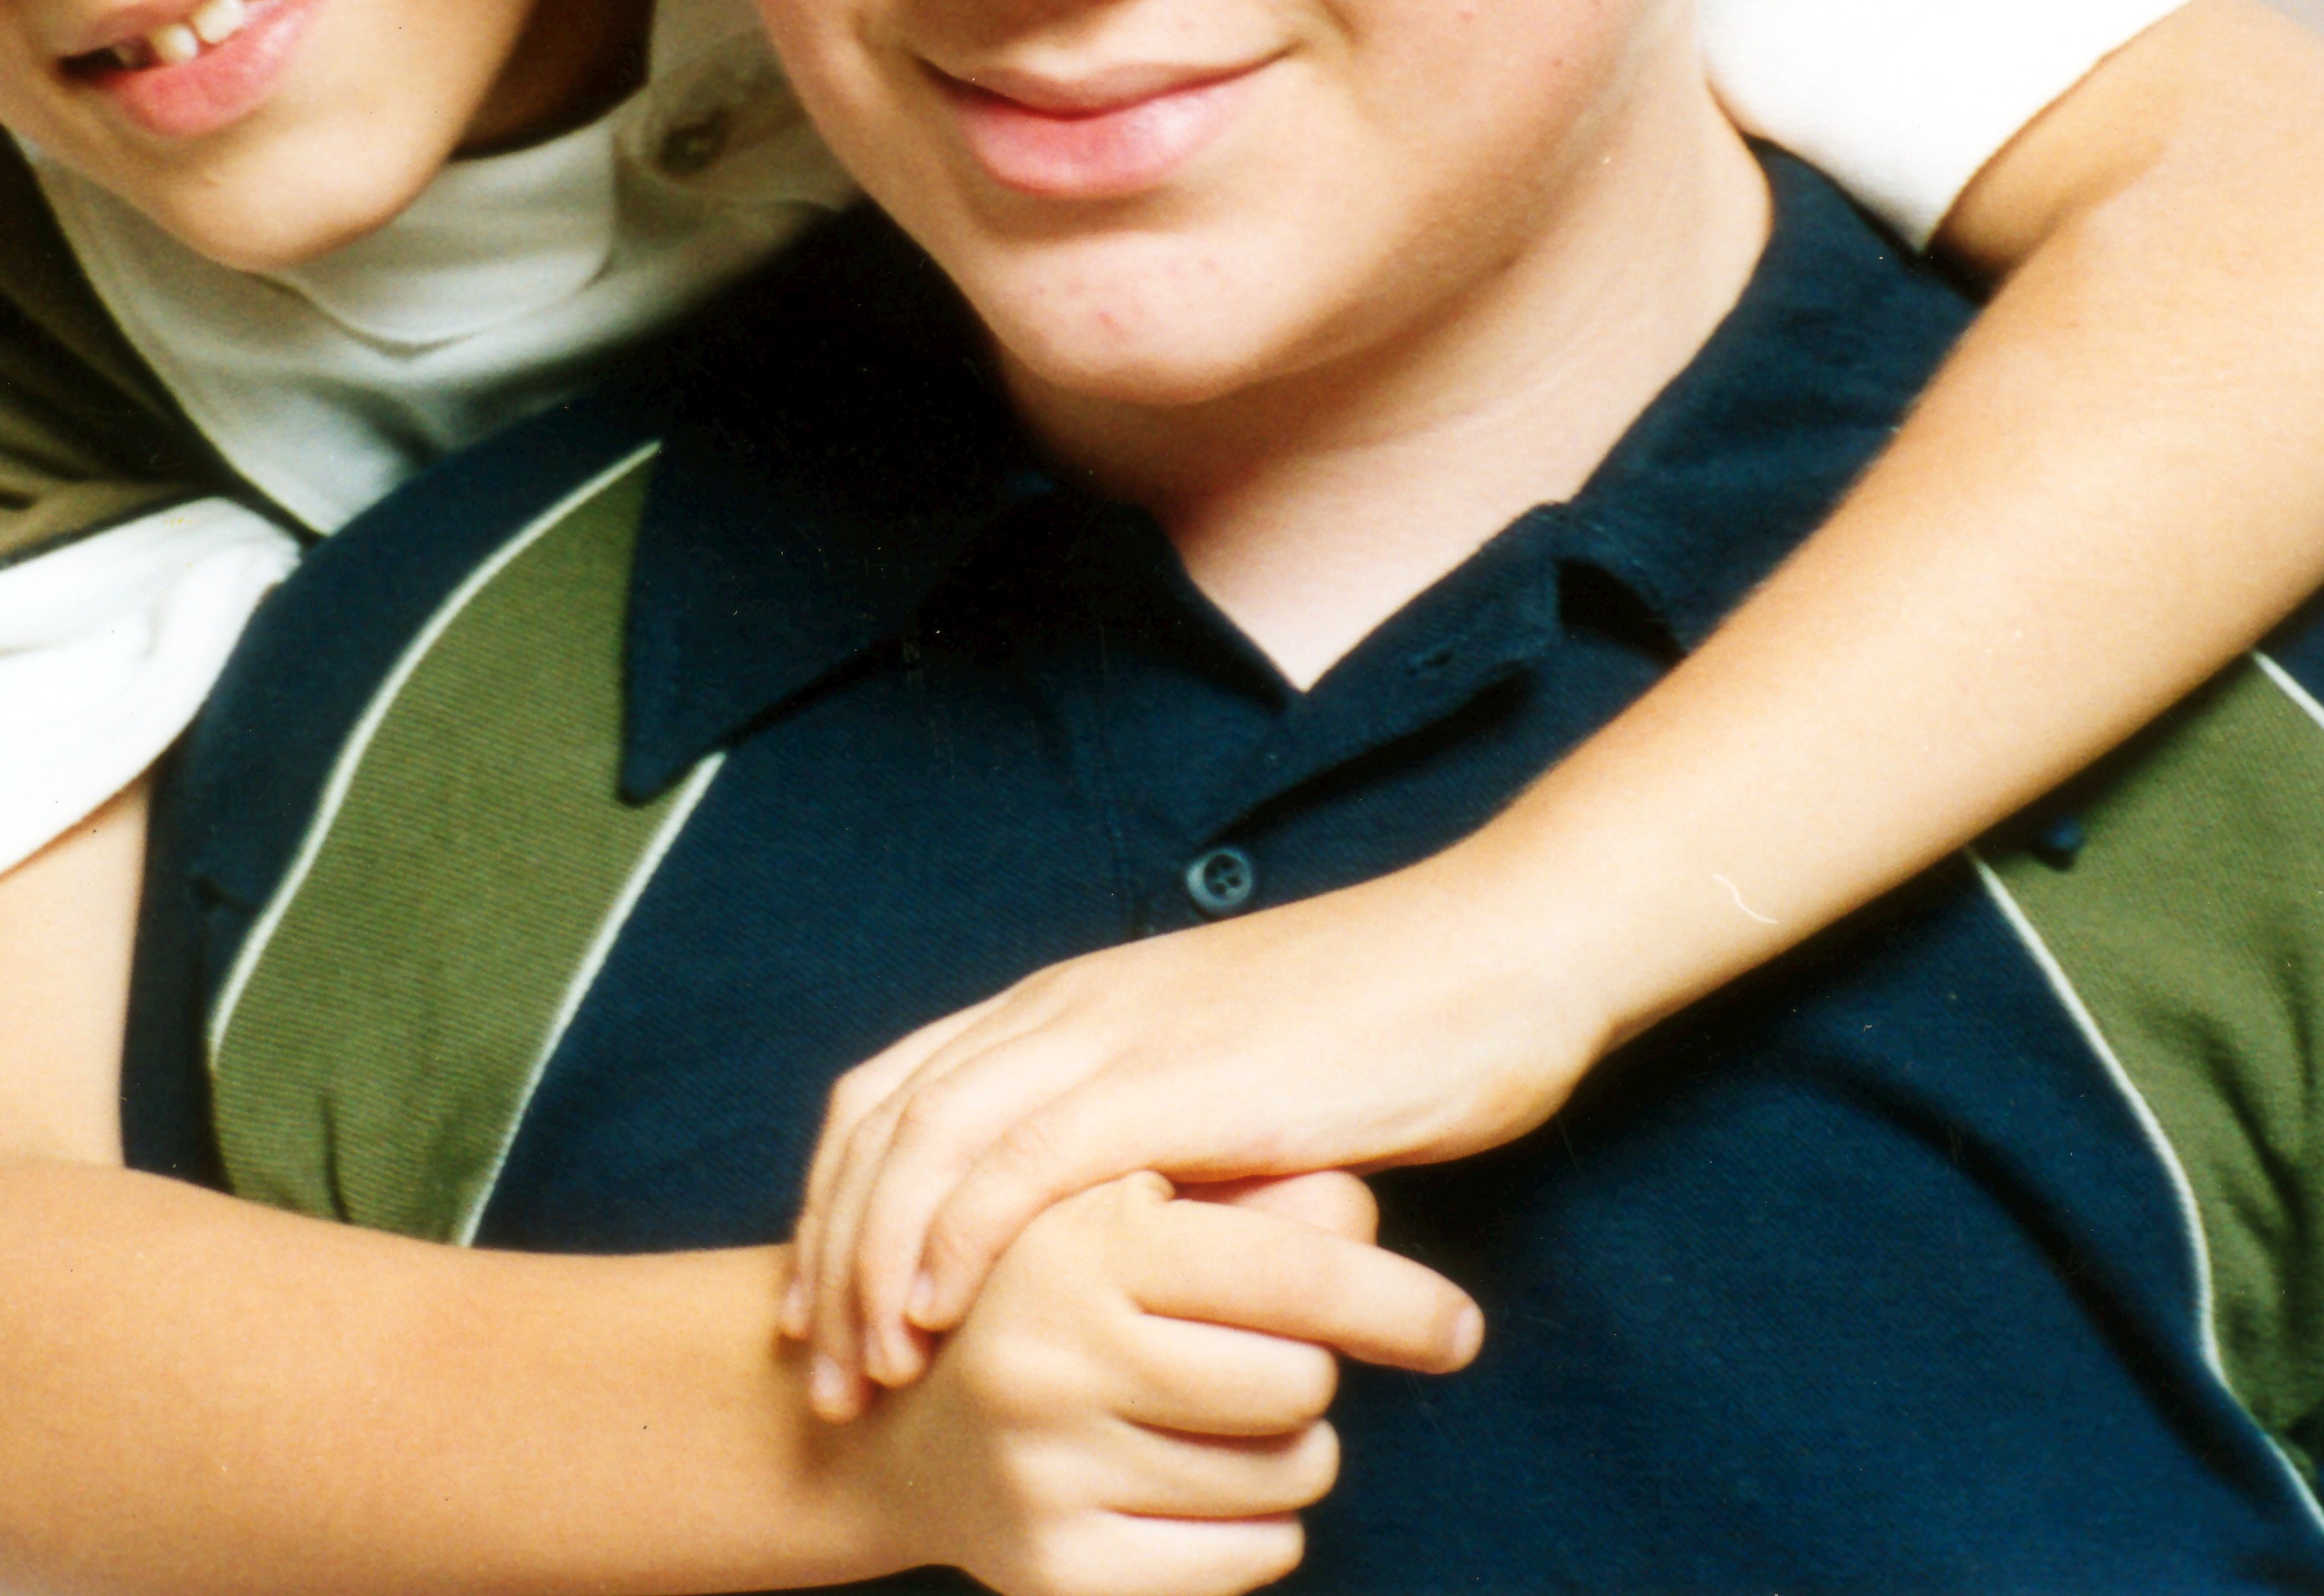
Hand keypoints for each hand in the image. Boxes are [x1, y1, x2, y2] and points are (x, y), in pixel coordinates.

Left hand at [789, 856, 1604, 1407]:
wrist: (1504, 952)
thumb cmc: (1398, 1023)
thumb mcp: (1239, 1079)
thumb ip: (1165, 1137)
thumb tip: (1131, 1236)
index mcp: (1075, 997)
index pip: (894, 1090)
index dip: (837, 1202)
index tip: (823, 1310)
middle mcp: (1070, 1003)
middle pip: (881, 1121)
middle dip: (826, 1252)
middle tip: (819, 1371)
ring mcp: (1119, 1032)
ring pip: (927, 1140)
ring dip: (871, 1263)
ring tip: (863, 1372)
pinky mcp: (1178, 1078)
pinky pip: (1023, 1160)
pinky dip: (958, 1236)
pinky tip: (941, 1313)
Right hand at [864, 1170, 1479, 1595]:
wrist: (907, 1426)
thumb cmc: (1069, 1287)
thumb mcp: (1140, 1203)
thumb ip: (1261, 1189)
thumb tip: (1364, 1223)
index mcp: (1078, 1238)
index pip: (1291, 1273)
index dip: (1396, 1300)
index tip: (1459, 1326)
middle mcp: (1052, 1357)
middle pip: (1301, 1381)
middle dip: (1306, 1369)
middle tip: (1254, 1355)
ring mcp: (1047, 1475)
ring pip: (1289, 1476)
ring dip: (1288, 1451)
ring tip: (1214, 1417)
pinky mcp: (1059, 1576)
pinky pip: (1252, 1558)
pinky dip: (1254, 1528)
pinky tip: (1190, 1485)